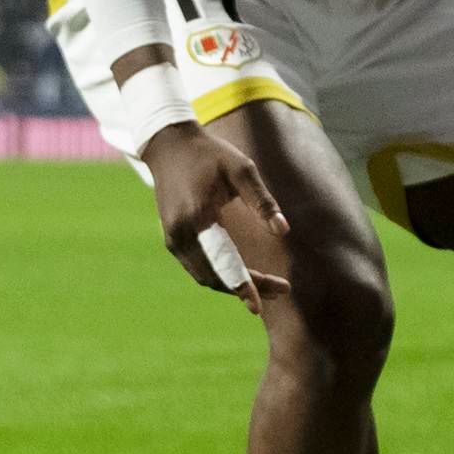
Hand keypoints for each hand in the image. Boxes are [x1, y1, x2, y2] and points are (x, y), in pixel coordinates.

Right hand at [143, 114, 291, 314]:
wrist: (169, 146)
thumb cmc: (211, 154)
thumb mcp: (241, 169)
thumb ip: (262, 200)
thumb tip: (283, 231)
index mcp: (198, 215)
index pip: (223, 260)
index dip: (242, 284)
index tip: (257, 308)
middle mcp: (181, 233)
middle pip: (216, 276)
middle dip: (248, 288)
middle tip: (283, 289)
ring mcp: (173, 239)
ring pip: (205, 277)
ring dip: (235, 286)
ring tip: (270, 286)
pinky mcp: (172, 240)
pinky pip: (198, 268)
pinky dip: (220, 277)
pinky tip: (244, 275)